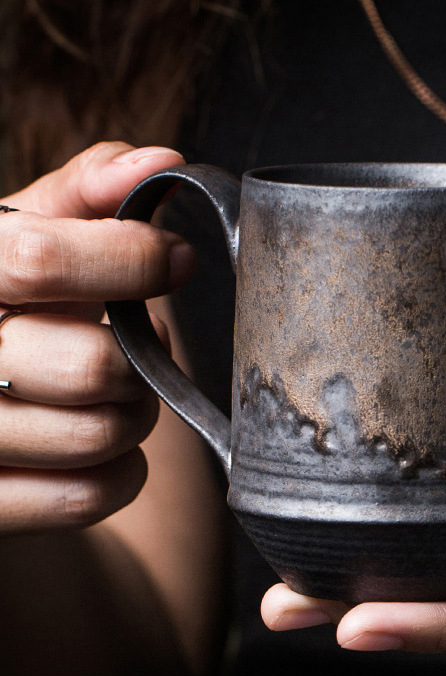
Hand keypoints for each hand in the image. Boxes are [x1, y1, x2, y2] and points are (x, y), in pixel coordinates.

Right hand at [0, 142, 190, 532]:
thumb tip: (159, 162)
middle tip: (138, 346)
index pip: (35, 259)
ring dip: (138, 412)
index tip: (178, 258)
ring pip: (100, 435)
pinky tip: (106, 443)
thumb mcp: (17, 236)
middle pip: (90, 365)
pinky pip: (89, 495)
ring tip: (119, 391)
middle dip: (141, 357)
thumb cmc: (1, 305)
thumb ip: (81, 195)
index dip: (128, 257)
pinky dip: (123, 470)